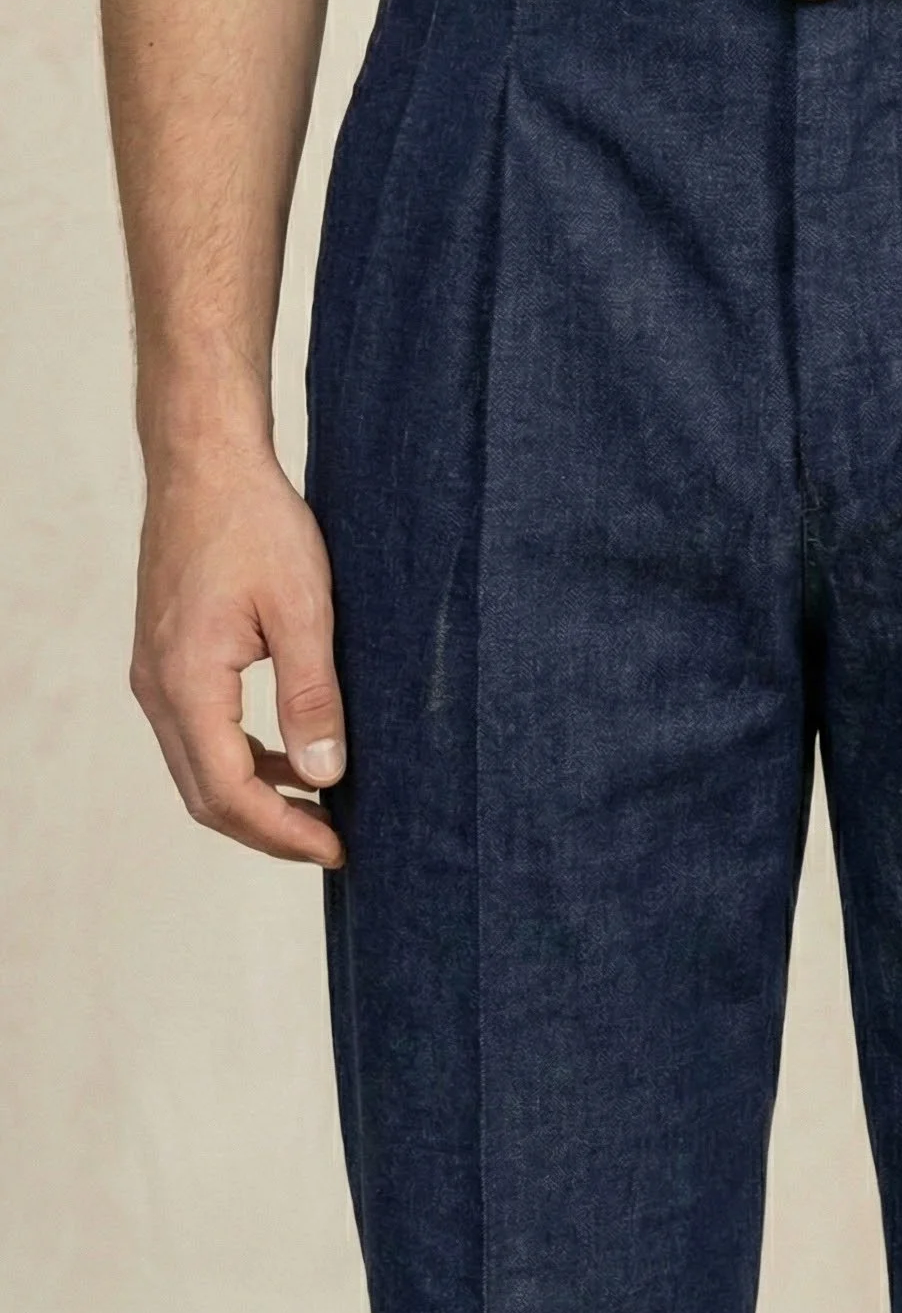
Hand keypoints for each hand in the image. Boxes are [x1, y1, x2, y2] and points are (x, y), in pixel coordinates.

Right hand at [130, 445, 345, 866]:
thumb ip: (312, 696)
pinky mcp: (165, 660)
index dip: (283, 832)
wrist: (205, 464)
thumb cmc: (255, 523)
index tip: (336, 848)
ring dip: (254, 799)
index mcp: (187, 682)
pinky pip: (197, 735)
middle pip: (205, 795)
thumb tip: (324, 775)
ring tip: (319, 810)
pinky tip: (289, 758)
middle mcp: (158, 688)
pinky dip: (241, 761)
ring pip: (197, 770)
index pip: (228, 791)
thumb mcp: (304, 608)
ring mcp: (154, 675)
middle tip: (332, 845)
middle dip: (269, 830)